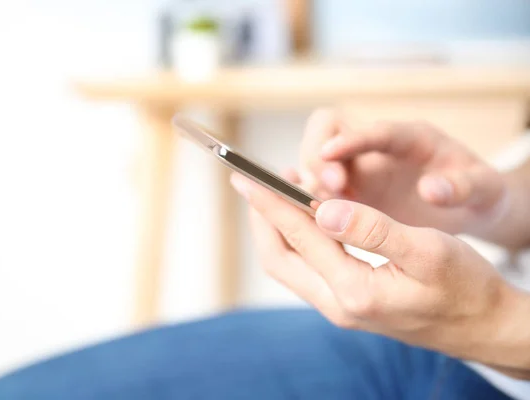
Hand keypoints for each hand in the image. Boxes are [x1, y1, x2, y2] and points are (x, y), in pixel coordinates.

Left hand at [231, 173, 529, 376]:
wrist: (483, 327)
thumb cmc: (465, 288)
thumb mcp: (427, 251)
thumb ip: (372, 230)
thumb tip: (322, 209)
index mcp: (355, 291)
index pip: (299, 237)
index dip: (270, 203)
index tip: (247, 177)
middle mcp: (338, 304)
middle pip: (278, 258)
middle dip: (262, 218)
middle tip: (254, 183)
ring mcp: (340, 307)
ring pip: (289, 265)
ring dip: (277, 228)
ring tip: (277, 192)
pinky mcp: (347, 303)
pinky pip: (307, 268)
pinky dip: (297, 239)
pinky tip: (306, 217)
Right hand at [298, 110, 506, 234]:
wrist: (470, 207)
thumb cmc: (478, 192)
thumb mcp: (484, 190)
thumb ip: (463, 187)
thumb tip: (431, 190)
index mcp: (410, 138)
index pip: (375, 130)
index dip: (350, 140)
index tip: (329, 154)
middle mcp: (376, 148)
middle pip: (327, 131)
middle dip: (319, 158)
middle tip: (330, 191)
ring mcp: (359, 168)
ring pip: (316, 161)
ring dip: (310, 183)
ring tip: (316, 212)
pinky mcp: (350, 191)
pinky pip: (317, 190)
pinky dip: (309, 202)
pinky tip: (309, 222)